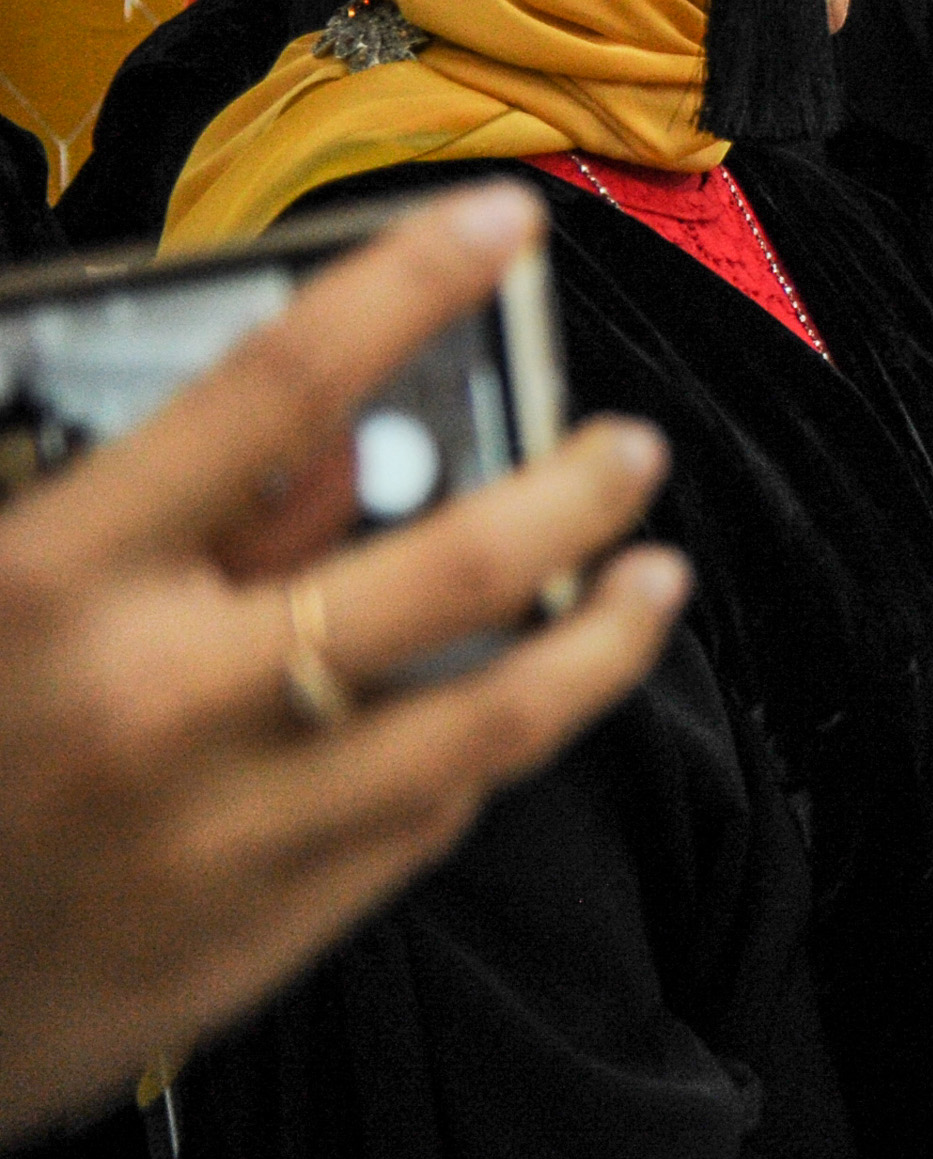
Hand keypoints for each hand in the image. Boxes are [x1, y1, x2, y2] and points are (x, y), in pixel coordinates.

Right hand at [0, 186, 687, 1144]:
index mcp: (58, 585)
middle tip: (629, 448)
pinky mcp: (259, 935)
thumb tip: (317, 439)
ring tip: (648, 579)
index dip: (406, 284)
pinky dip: (484, 750)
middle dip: (573, 490)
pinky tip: (518, 705)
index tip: (498, 223)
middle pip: (448, 564)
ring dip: (597, 638)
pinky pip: (425, 820)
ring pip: (492, 714)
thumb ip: (148, 506)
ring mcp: (226, 831)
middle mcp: (159, 703)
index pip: (275, 389)